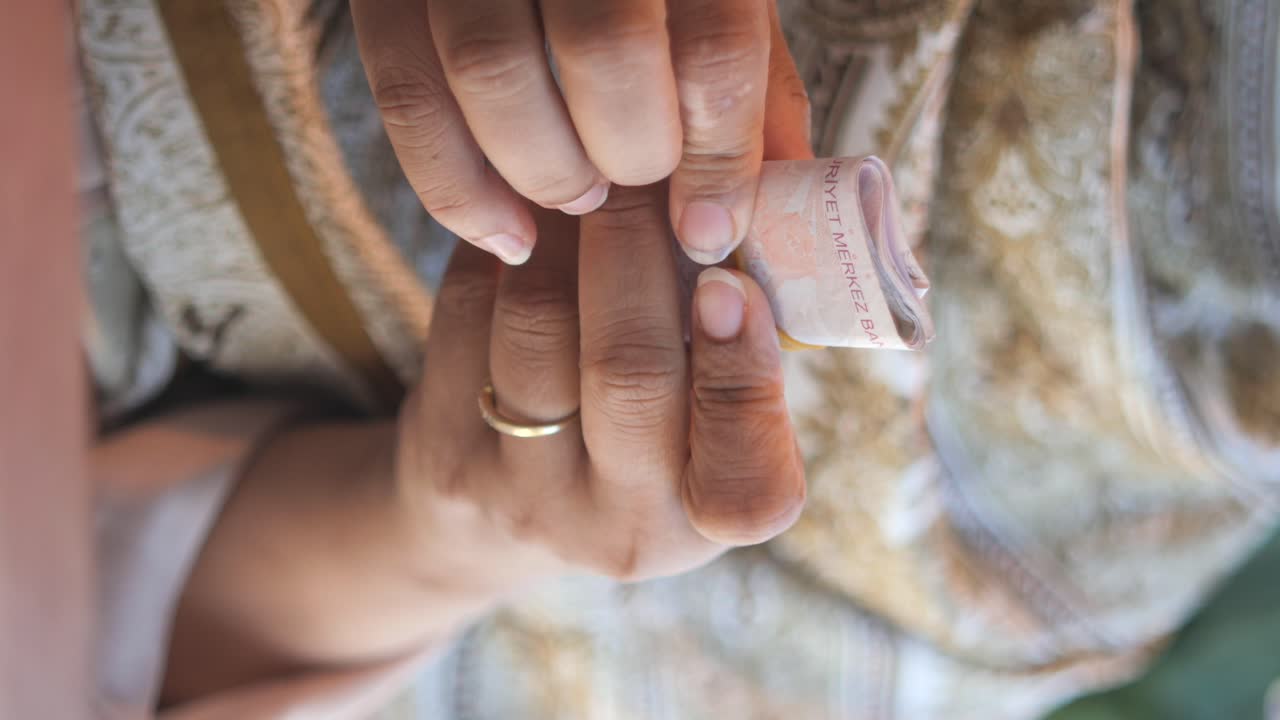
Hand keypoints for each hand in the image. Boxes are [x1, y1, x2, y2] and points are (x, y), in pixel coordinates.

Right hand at [350, 0, 811, 266]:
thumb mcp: (720, 12)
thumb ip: (752, 103)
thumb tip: (769, 225)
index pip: (715, 47)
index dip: (718, 159)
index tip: (706, 232)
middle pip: (603, 50)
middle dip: (625, 155)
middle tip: (630, 192)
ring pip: (492, 70)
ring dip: (541, 168)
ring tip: (575, 198)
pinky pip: (406, 93)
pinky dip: (453, 186)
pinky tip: (502, 232)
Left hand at [399, 184, 806, 581]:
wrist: (499, 517)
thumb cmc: (648, 444)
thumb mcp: (717, 426)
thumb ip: (750, 340)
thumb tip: (764, 191)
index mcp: (711, 520)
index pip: (745, 485)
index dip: (741, 377)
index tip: (729, 283)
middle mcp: (617, 525)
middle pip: (629, 375)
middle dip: (641, 248)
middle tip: (649, 166)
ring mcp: (520, 491)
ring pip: (539, 329)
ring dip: (566, 229)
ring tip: (588, 171)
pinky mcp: (446, 445)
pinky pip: (473, 311)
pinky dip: (510, 242)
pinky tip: (532, 209)